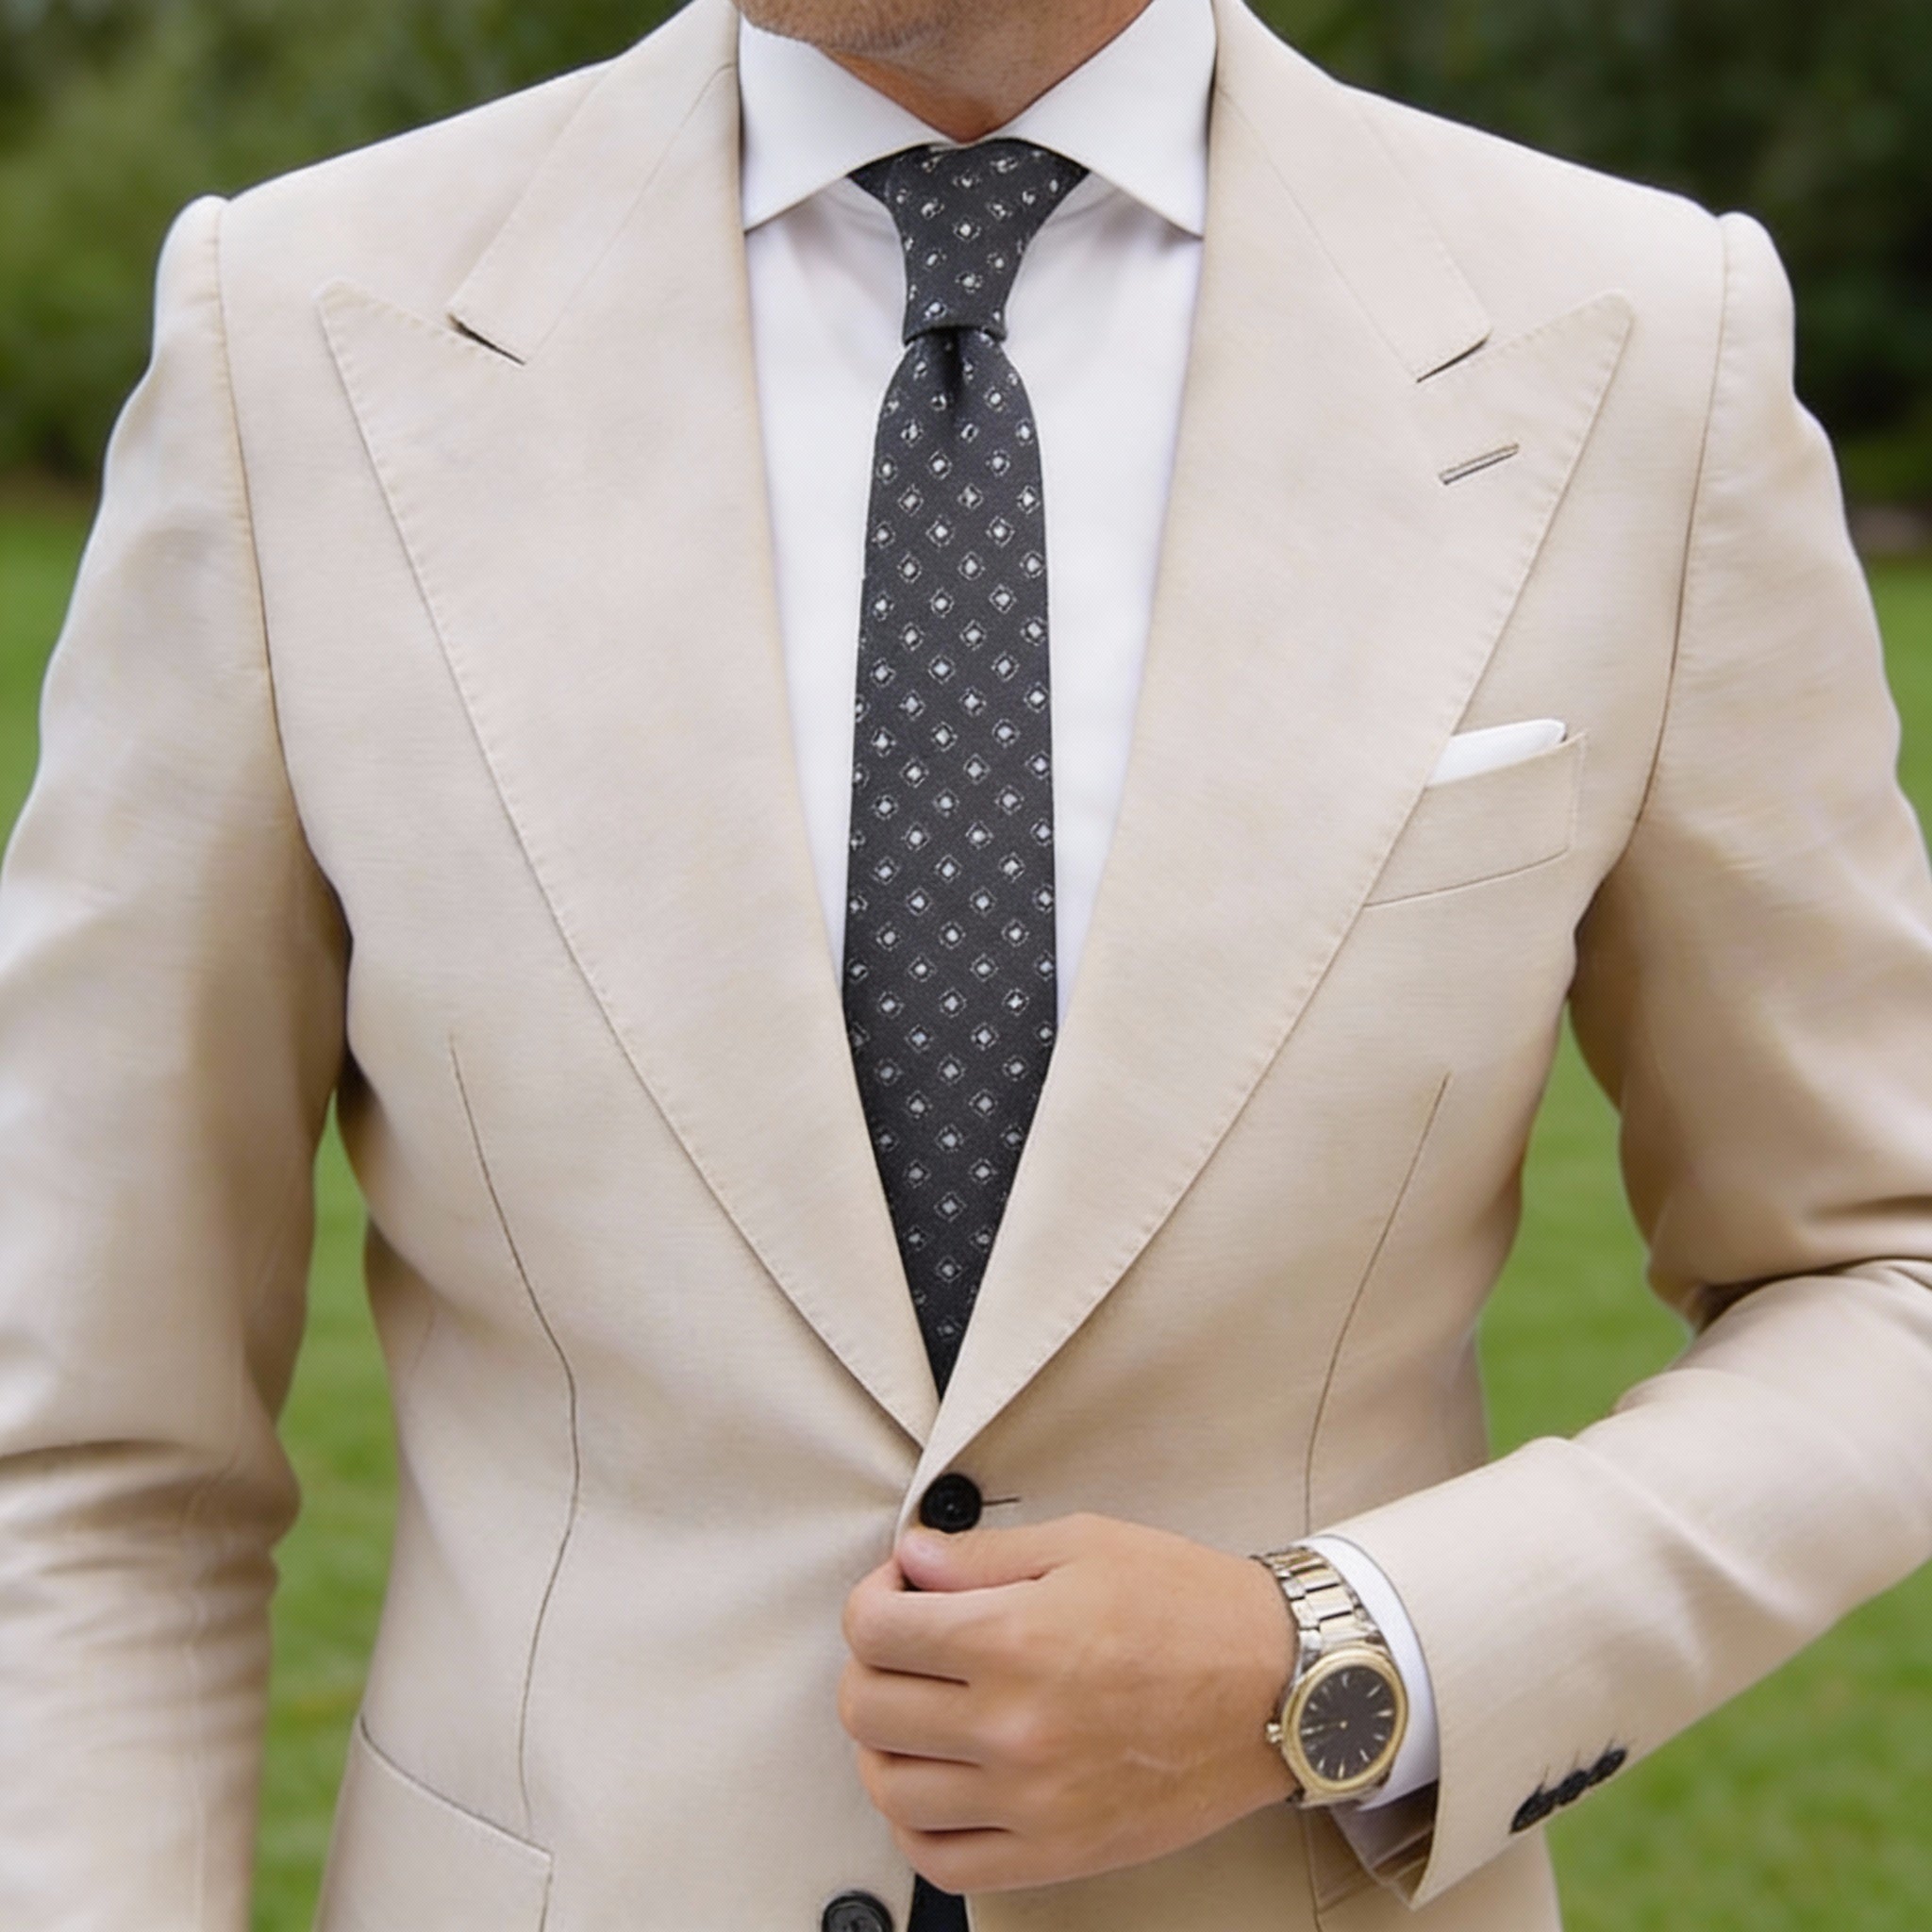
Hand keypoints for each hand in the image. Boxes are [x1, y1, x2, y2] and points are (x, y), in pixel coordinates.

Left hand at [838, 1512, 1297, 1894]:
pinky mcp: (1056, 1852)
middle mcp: (1012, 1728)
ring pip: (890, 1788)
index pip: (875, 1630)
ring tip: (919, 1708)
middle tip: (907, 1642)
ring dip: (885, 1742)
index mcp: (1014, 1639)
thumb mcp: (1084, 1543)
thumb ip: (982, 1555)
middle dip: (872, 1662)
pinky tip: (939, 1779)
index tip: (898, 1592)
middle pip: (867, 1707)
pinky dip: (917, 1822)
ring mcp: (1030, 1801)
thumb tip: (911, 1561)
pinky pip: (942, 1859)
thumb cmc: (1191, 1608)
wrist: (1278, 1687)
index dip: (873, 1598)